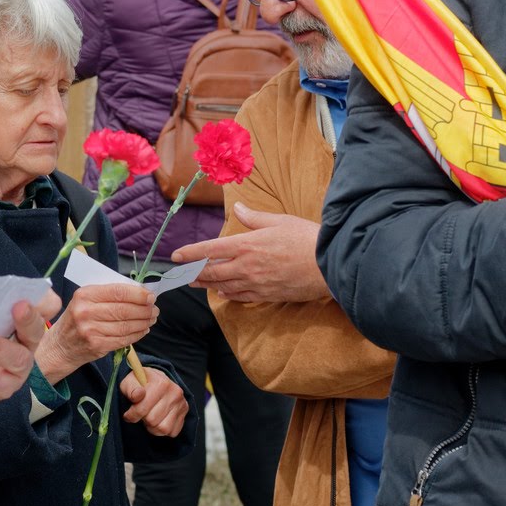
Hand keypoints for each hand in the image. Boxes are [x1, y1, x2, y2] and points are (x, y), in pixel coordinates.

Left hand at [0, 290, 60, 401]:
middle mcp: (24, 341)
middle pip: (36, 332)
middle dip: (27, 321)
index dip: (42, 301)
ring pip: (20, 361)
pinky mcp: (1, 388)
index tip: (23, 301)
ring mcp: (15, 367)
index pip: (46, 305)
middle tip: (5, 316)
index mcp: (20, 315)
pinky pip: (0, 385)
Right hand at [35, 282, 156, 380]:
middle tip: (154, 309)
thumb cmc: (77, 318)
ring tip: (151, 319)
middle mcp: (85, 312)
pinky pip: (123, 339)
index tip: (151, 296)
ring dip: (143, 322)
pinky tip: (142, 330)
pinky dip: (137, 334)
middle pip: (124, 309)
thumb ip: (109, 294)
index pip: (117, 292)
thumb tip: (140, 292)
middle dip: (144, 309)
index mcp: (84, 295)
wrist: (60, 346)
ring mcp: (91, 331)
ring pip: (126, 326)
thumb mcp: (86, 300)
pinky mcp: (97, 346)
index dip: (138, 294)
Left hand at [119, 367, 187, 436]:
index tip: (128, 414)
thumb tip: (137, 396)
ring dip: (152, 427)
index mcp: (161, 383)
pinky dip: (162, 430)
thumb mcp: (129, 381)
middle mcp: (174, 393)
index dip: (131, 415)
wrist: (155, 380)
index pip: (142, 409)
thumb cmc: (140, 383)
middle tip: (140, 414)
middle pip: (152, 420)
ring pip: (163, 429)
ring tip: (148, 418)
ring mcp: (181, 403)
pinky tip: (157, 420)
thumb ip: (130, 389)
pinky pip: (172, 432)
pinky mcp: (184, 412)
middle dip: (142, 419)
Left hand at [171, 203, 329, 303]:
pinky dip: (228, 295)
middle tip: (182, 273)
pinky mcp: (267, 295)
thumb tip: (240, 208)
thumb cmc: (306, 239)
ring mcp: (256, 283)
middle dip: (194, 273)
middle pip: (211, 272)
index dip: (190, 254)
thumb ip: (254, 218)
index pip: (209, 250)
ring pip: (223, 287)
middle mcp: (246, 266)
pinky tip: (223, 293)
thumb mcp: (279, 221)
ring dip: (207, 285)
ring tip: (197, 283)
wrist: (329, 265)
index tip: (176, 256)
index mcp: (246, 245)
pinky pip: (241, 297)